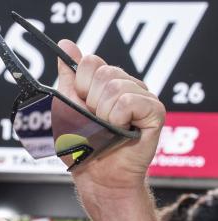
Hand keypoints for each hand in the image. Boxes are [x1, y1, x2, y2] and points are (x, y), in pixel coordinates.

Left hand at [56, 41, 165, 196]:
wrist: (97, 175)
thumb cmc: (82, 146)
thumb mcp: (67, 107)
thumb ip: (69, 76)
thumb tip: (66, 44)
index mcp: (107, 82)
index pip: (91, 63)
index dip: (80, 87)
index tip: (82, 106)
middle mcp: (128, 85)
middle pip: (103, 73)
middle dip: (91, 103)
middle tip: (96, 123)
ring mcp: (143, 96)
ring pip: (116, 87)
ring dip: (103, 115)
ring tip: (108, 130)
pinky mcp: (154, 111)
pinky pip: (129, 101)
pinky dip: (117, 119)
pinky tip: (121, 130)